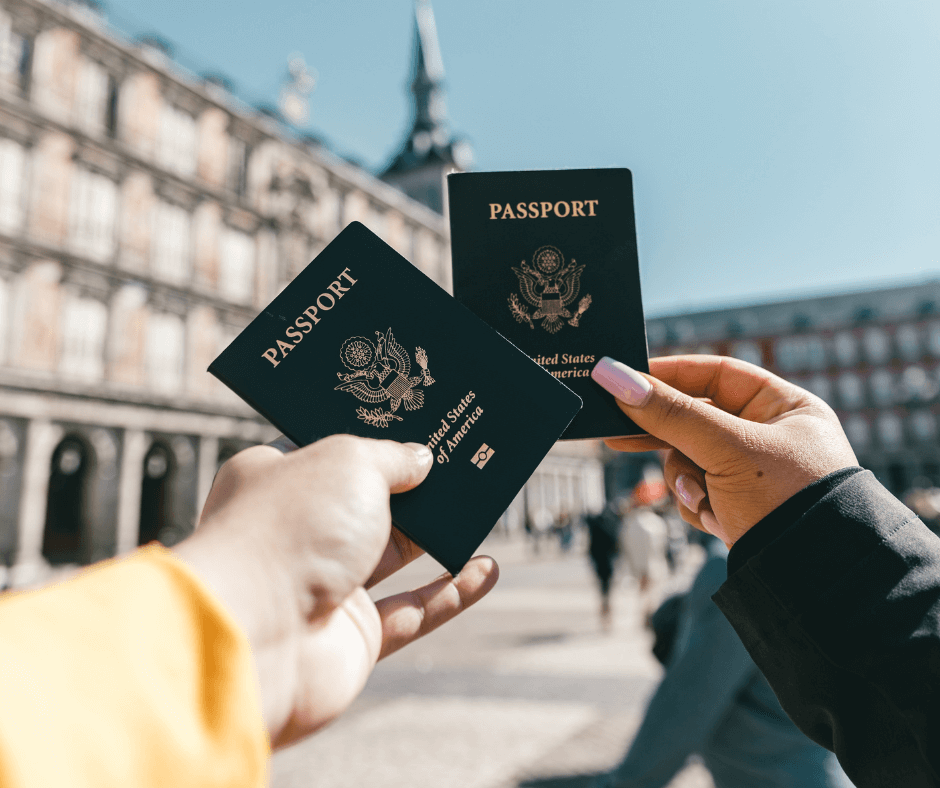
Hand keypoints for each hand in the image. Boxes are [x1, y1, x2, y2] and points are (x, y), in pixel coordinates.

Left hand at [172, 435, 498, 747]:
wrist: (256, 637)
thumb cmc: (288, 531)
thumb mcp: (349, 462)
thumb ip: (392, 457)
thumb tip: (421, 459)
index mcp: (274, 480)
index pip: (325, 450)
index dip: (369, 436)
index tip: (414, 422)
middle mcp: (296, 533)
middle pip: (366, 503)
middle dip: (412, 486)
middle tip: (459, 461)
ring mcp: (324, 587)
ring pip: (393, 555)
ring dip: (438, 536)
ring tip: (481, 508)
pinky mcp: (352, 637)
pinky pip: (413, 612)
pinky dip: (452, 593)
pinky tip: (487, 570)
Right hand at [592, 355, 857, 544]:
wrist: (815, 581)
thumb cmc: (787, 499)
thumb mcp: (725, 448)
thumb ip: (669, 413)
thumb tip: (612, 375)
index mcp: (784, 407)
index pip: (716, 374)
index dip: (670, 375)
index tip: (625, 380)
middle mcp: (770, 435)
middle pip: (696, 420)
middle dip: (665, 436)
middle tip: (616, 435)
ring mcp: (753, 474)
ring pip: (689, 460)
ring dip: (686, 481)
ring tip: (702, 499)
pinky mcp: (740, 507)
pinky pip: (698, 492)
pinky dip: (699, 505)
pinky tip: (717, 520)